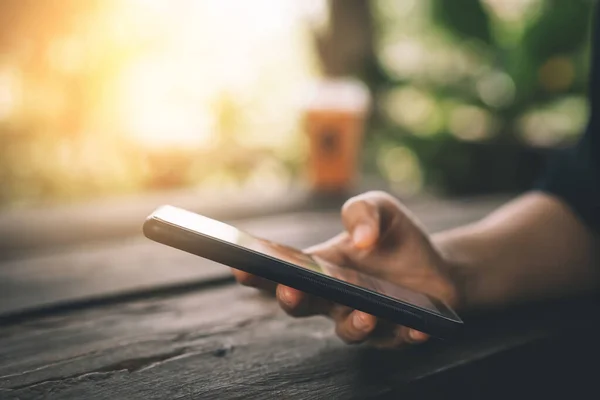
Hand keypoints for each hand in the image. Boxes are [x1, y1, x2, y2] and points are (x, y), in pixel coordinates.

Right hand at [232, 191, 459, 347]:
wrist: (437, 265)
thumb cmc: (395, 238)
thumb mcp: (380, 208)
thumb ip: (362, 210)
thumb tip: (360, 239)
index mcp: (321, 268)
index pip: (281, 272)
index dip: (258, 272)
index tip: (241, 266)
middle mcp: (334, 299)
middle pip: (304, 306)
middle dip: (292, 300)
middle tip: (291, 290)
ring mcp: (362, 318)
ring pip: (347, 330)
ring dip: (353, 324)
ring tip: (365, 312)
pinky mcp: (395, 333)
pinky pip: (398, 338)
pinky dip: (406, 334)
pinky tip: (417, 328)